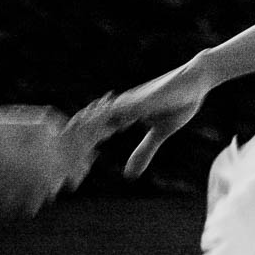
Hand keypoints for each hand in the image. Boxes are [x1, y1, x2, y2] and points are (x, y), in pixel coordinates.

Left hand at [64, 59, 214, 179]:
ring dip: (83, 128)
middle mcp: (123, 105)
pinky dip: (104, 119)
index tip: (65, 161)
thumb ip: (145, 151)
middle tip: (56, 158)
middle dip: (73, 138)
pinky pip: (118, 110)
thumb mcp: (161, 132)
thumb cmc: (179, 102)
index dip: (81, 143)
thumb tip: (129, 174)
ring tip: (65, 142)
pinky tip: (95, 129)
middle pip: (89, 121)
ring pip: (99, 114)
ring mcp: (130, 101)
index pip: (96, 128)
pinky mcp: (141, 99)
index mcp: (125, 113)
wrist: (197, 80)